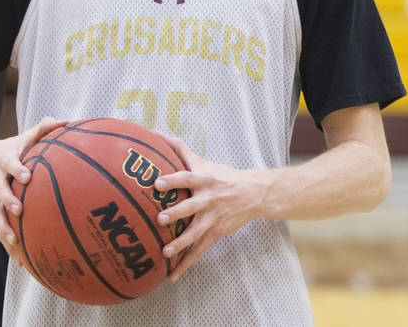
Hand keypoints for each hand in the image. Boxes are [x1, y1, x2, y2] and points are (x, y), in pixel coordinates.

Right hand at [0, 116, 66, 264]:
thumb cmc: (7, 148)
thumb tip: (64, 122)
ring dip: (3, 227)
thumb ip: (42, 129)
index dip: (17, 169)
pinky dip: (6, 242)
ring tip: (14, 242)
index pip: (10, 163)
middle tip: (19, 209)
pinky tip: (18, 258)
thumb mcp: (21, 137)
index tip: (27, 176)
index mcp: (4, 159)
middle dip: (7, 200)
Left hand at [153, 135, 266, 280]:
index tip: (157, 183)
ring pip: (195, 233)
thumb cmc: (221, 175)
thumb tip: (154, 133)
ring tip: (165, 252)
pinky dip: (186, 263)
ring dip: (181, 243)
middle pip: (191, 207)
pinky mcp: (215, 234)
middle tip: (161, 219)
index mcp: (204, 180)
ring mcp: (212, 219)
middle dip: (177, 214)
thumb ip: (178, 148)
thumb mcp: (202, 161)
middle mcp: (208, 200)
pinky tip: (172, 275)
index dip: (172, 180)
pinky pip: (199, 251)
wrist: (253, 194)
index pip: (186, 178)